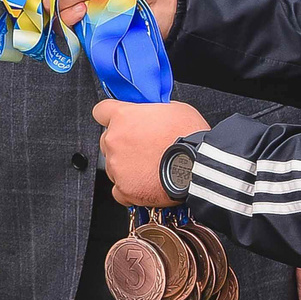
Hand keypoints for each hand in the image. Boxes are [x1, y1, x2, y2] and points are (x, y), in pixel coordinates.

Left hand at [93, 97, 208, 204]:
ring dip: (127, 166)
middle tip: (144, 148)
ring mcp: (116, 165)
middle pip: (107, 140)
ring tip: (150, 167)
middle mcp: (114, 140)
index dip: (111, 116)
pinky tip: (144, 184)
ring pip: (113, 165)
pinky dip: (130, 189)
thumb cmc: (190, 136)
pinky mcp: (124, 188)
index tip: (119, 121)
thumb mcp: (173, 108)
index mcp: (123, 117)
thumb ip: (152, 110)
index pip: (101, 111)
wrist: (198, 165)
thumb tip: (151, 114)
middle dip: (122, 144)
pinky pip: (119, 190)